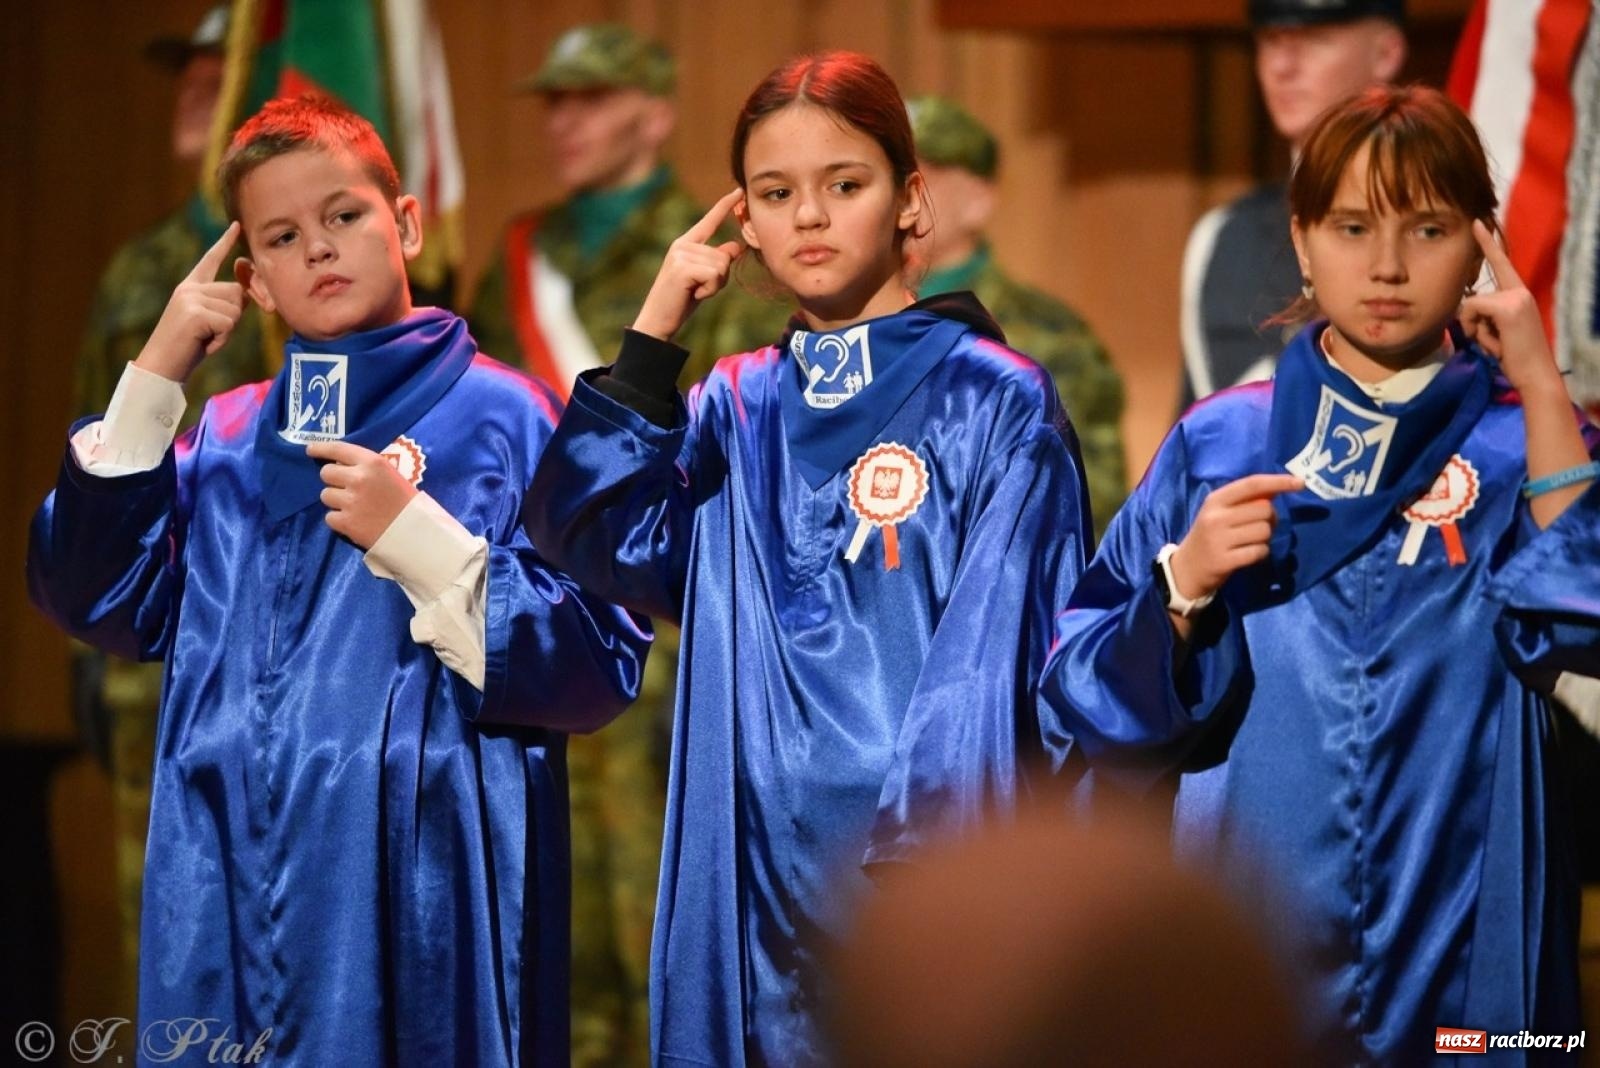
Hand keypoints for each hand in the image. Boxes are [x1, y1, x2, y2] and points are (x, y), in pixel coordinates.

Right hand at [133, 221, 247, 383]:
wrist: (161, 367)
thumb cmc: (187, 348)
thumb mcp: (207, 321)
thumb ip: (223, 304)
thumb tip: (247, 293)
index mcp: (189, 287)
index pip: (210, 260)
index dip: (225, 243)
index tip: (238, 226)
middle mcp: (189, 288)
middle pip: (236, 293)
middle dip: (232, 317)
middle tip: (209, 333)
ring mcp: (190, 298)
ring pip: (235, 309)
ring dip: (227, 330)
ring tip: (204, 338)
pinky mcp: (195, 313)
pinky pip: (229, 323)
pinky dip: (222, 339)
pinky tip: (202, 343)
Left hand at [307, 440, 416, 549]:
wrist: (417, 533)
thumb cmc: (406, 501)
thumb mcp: (390, 474)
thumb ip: (366, 468)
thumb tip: (339, 467)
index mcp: (372, 463)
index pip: (338, 449)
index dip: (321, 448)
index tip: (310, 450)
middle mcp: (358, 478)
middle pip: (326, 473)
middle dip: (333, 480)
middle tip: (346, 489)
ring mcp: (350, 501)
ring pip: (325, 496)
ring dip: (336, 501)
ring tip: (353, 507)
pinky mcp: (346, 522)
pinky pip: (330, 517)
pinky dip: (339, 520)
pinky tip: (354, 521)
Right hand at [632, 188, 744, 340]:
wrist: (657, 321)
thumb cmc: (681, 301)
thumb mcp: (703, 279)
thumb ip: (717, 261)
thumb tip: (736, 246)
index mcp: (685, 244)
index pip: (709, 221)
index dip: (724, 206)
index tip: (738, 191)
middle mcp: (682, 245)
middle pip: (724, 255)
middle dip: (719, 279)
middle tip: (698, 289)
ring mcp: (680, 254)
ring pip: (721, 266)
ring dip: (714, 286)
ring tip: (695, 292)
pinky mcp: (682, 267)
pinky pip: (715, 275)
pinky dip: (710, 290)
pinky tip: (694, 294)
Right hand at [1169, 473, 1303, 601]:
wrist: (1186, 569)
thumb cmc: (1209, 535)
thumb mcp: (1220, 512)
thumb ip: (1246, 500)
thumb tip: (1278, 488)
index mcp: (1215, 500)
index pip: (1252, 484)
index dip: (1278, 482)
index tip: (1300, 483)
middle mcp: (1216, 517)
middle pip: (1264, 509)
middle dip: (1271, 518)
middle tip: (1259, 526)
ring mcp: (1219, 539)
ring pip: (1264, 531)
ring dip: (1264, 538)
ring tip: (1249, 542)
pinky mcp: (1224, 560)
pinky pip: (1260, 551)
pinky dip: (1260, 553)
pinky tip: (1248, 554)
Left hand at [1460, 220, 1559, 396]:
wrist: (1536, 375)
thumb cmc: (1516, 358)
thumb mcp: (1498, 332)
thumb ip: (1485, 315)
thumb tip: (1464, 308)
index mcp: (1518, 294)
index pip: (1501, 264)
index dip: (1488, 243)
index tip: (1476, 223)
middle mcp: (1519, 291)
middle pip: (1473, 298)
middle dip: (1473, 325)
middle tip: (1495, 343)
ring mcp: (1516, 296)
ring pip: (1471, 306)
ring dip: (1476, 331)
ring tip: (1498, 345)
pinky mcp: (1509, 307)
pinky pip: (1473, 311)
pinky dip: (1476, 330)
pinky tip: (1497, 343)